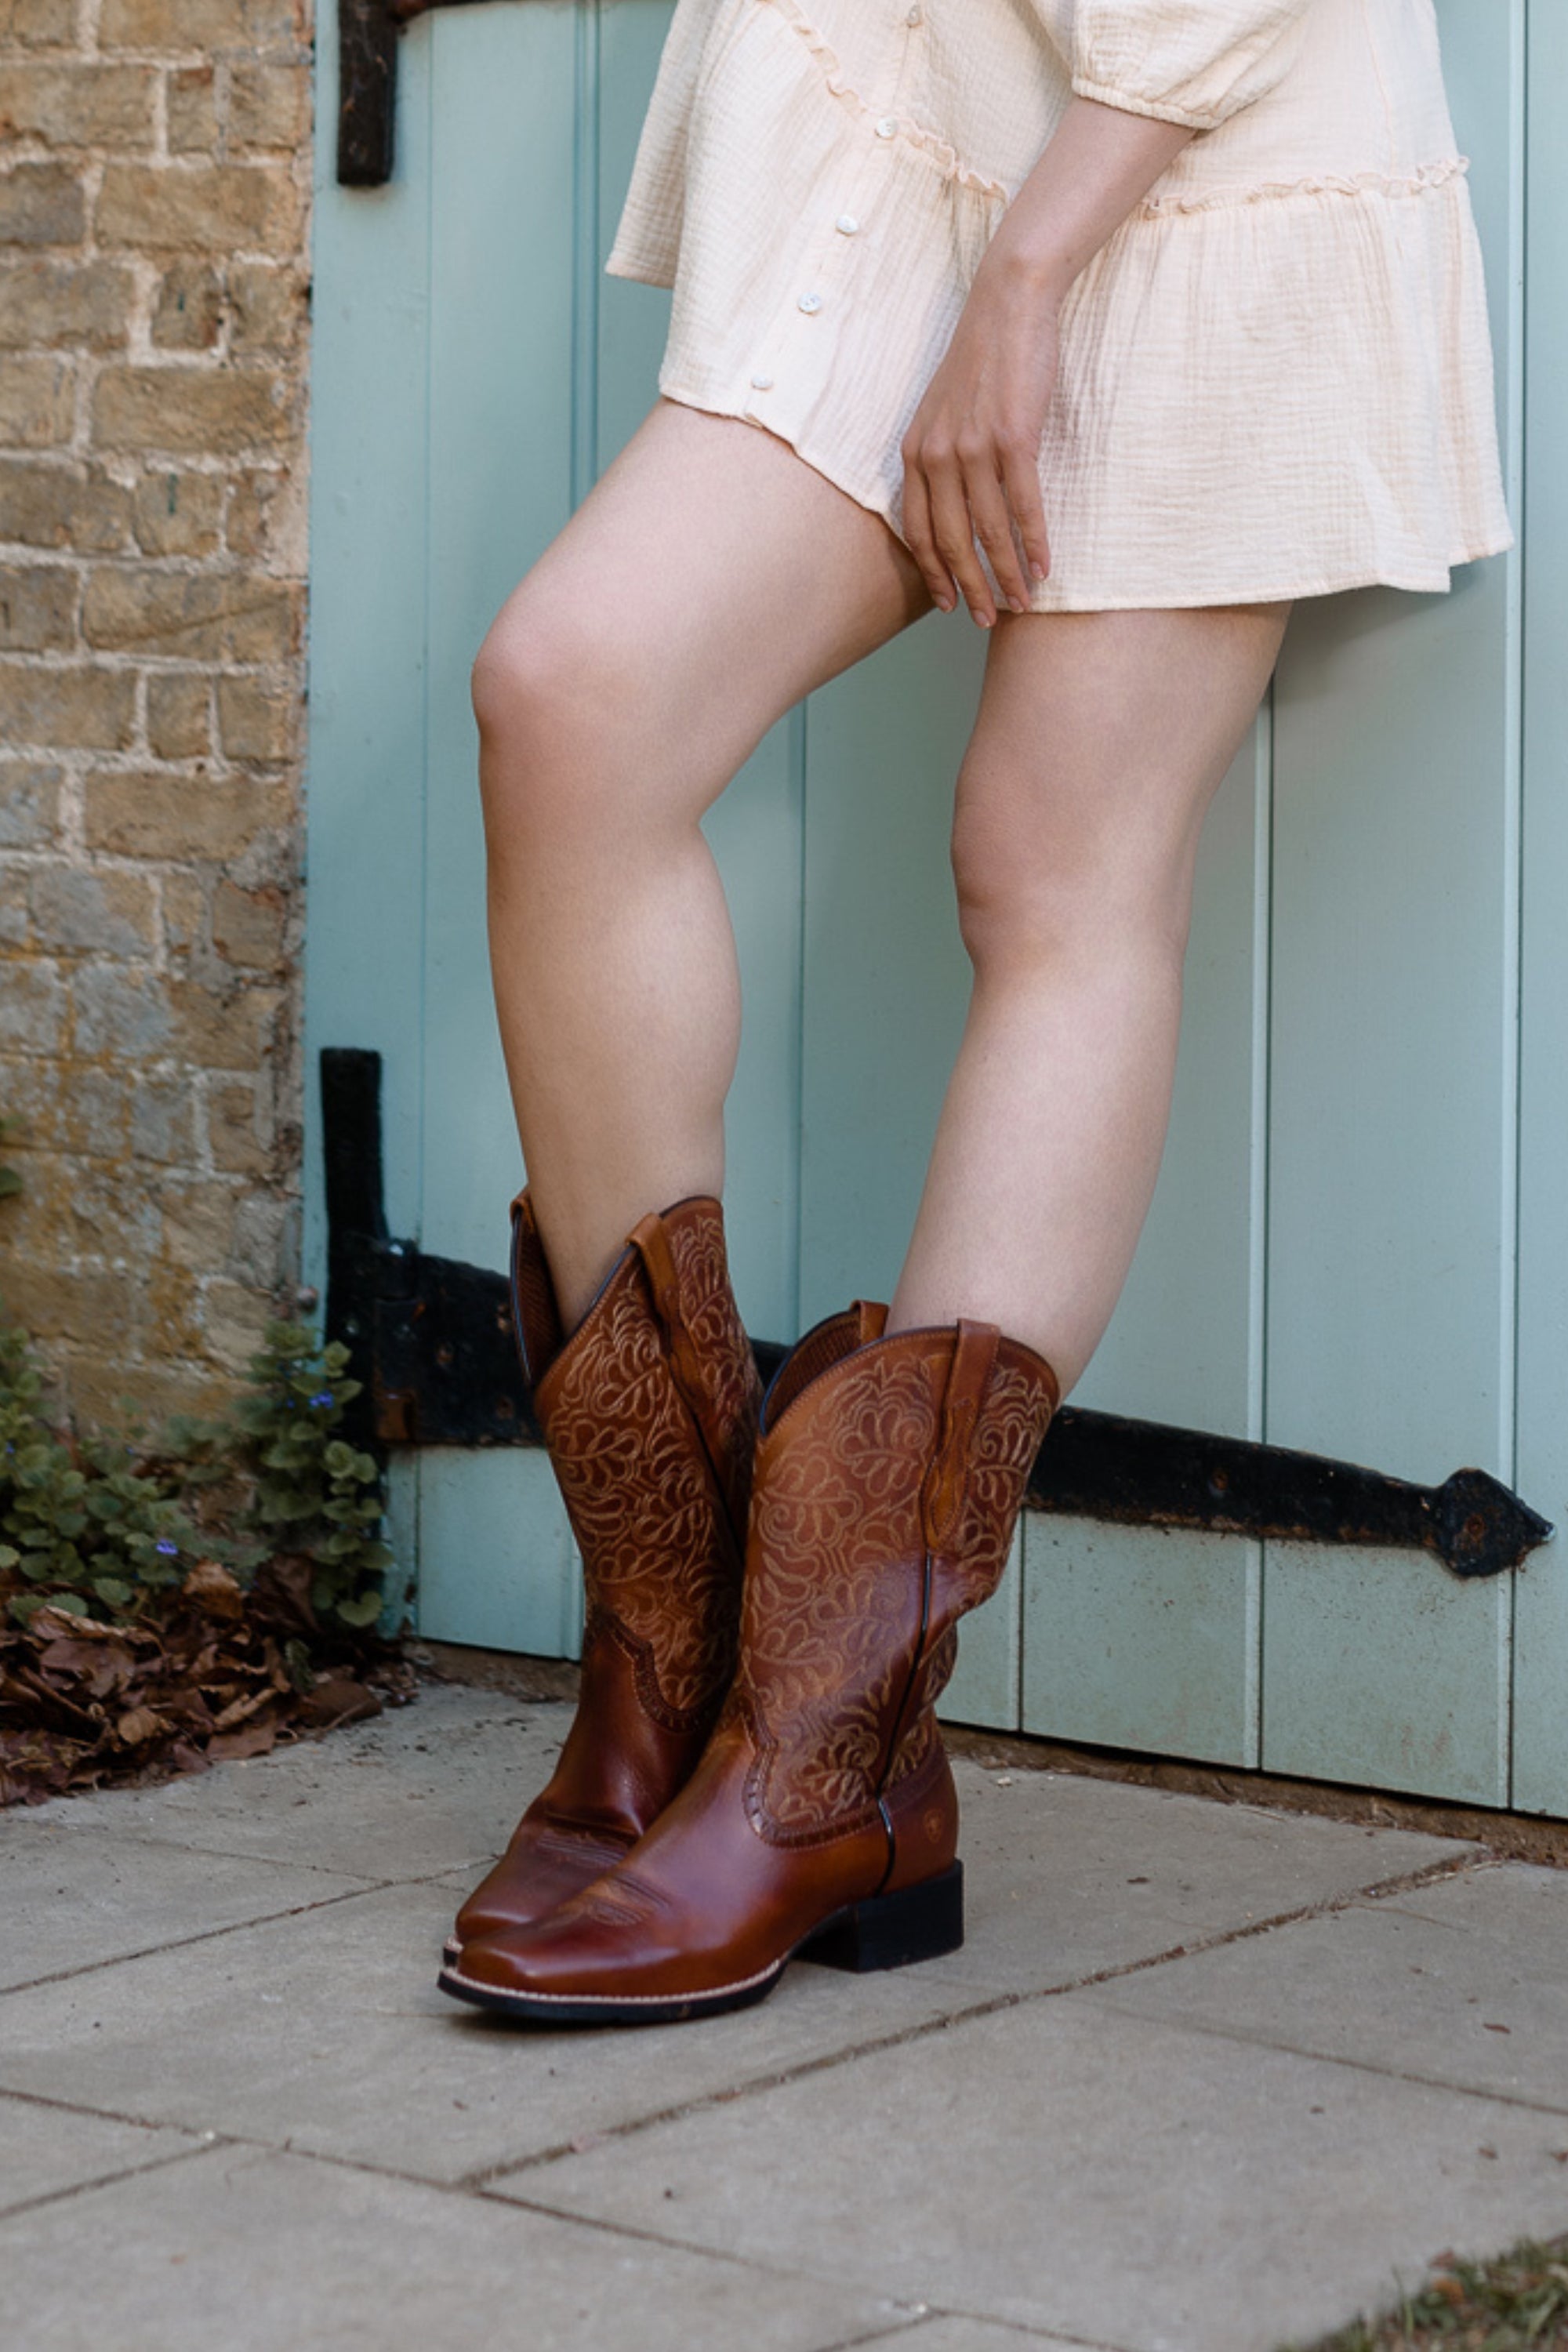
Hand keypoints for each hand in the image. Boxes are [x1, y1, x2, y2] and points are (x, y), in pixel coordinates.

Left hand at [900, 253, 1060, 626]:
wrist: (1008, 306)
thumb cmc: (983, 360)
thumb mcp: (944, 412)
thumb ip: (941, 457)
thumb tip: (955, 505)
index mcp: (914, 452)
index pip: (916, 531)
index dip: (933, 573)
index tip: (948, 603)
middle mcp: (937, 455)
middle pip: (950, 541)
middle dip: (970, 588)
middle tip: (987, 619)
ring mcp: (974, 448)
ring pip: (988, 531)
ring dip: (1007, 574)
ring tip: (1022, 603)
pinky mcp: (1013, 439)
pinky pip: (1023, 506)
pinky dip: (1034, 542)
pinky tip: (1043, 567)